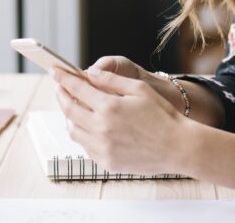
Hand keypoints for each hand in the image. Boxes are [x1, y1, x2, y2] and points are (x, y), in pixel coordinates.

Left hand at [51, 66, 187, 175]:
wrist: (178, 147)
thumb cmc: (163, 115)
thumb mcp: (139, 88)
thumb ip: (112, 80)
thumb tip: (91, 73)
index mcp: (109, 107)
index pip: (76, 89)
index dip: (63, 78)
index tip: (55, 71)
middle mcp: (102, 129)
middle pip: (69, 109)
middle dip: (61, 95)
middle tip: (60, 87)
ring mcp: (102, 148)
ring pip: (73, 130)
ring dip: (69, 116)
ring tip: (73, 106)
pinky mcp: (107, 162)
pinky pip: (85, 146)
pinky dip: (82, 133)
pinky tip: (88, 126)